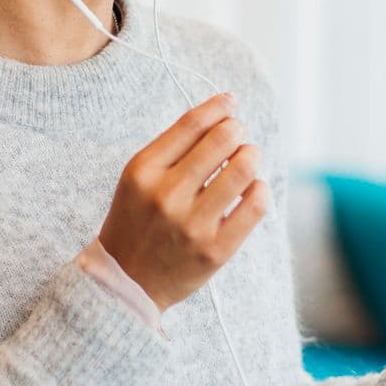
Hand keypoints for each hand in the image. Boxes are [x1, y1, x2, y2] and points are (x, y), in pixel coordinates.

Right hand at [97, 93, 267, 310]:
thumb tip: (222, 113)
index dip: (219, 106)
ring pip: (244, 168)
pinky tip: (251, 189)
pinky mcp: (215, 251)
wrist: (126, 282)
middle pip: (222, 139)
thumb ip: (173, 147)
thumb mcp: (138, 178)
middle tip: (237, 135)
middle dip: (237, 130)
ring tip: (246, 159)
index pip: (192, 123)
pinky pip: (255, 205)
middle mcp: (166, 195)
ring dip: (251, 155)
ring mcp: (192, 225)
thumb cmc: (137, 221)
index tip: (231, 103)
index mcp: (143, 171)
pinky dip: (259, 189)